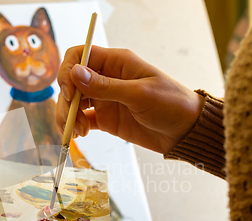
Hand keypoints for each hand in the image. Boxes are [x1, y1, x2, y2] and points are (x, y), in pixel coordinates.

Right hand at [56, 45, 204, 154]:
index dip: (68, 70)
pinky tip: (79, 134)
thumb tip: (75, 73)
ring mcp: (105, 99)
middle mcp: (106, 78)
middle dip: (66, 100)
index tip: (68, 91)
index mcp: (116, 62)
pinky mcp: (106, 118)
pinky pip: (82, 119)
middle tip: (71, 118)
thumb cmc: (171, 104)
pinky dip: (76, 126)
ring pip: (74, 102)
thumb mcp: (139, 94)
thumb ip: (106, 86)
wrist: (186, 132)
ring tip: (77, 132)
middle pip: (72, 82)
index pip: (80, 56)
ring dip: (68, 116)